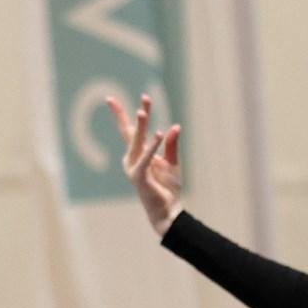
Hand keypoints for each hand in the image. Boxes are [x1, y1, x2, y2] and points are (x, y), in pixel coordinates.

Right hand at [122, 95, 182, 236]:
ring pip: (136, 142)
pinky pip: (145, 158)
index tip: (140, 98)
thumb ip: (172, 145)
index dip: (131, 114)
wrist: (168, 210)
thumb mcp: (172, 163)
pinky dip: (152, 147)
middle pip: (132, 132)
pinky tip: (159, 134)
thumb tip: (175, 126)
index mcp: (139, 154)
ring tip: (143, 111)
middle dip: (138, 115)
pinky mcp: (139, 177)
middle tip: (144, 97)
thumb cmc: (167, 188)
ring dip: (140, 127)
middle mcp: (132, 159)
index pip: (132, 131)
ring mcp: (133, 168)